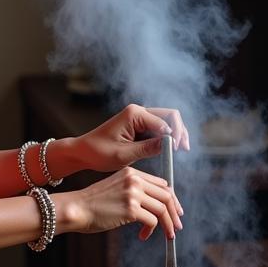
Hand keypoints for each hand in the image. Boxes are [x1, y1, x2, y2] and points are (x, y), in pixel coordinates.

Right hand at [56, 167, 183, 239]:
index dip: (172, 199)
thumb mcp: (116, 186)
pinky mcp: (130, 209)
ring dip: (167, 224)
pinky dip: (151, 230)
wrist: (77, 208)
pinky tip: (143, 235)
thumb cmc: (93, 202)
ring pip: (162, 209)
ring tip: (167, 235)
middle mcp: (135, 180)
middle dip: (174, 213)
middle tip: (176, 226)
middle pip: (167, 195)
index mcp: (132, 173)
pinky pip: (152, 221)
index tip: (175, 211)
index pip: (162, 184)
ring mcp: (133, 194)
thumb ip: (134, 190)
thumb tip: (155, 204)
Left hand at [74, 104, 189, 172]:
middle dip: (179, 131)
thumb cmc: (98, 152)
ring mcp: (139, 117)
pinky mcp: (139, 125)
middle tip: (184, 149)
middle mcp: (139, 111)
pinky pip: (159, 128)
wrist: (83, 152)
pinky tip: (171, 149)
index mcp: (134, 114)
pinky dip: (167, 137)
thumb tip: (169, 144)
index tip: (175, 151)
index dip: (175, 135)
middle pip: (170, 116)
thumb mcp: (124, 155)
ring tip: (182, 149)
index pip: (165, 120)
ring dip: (175, 134)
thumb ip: (147, 148)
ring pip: (167, 121)